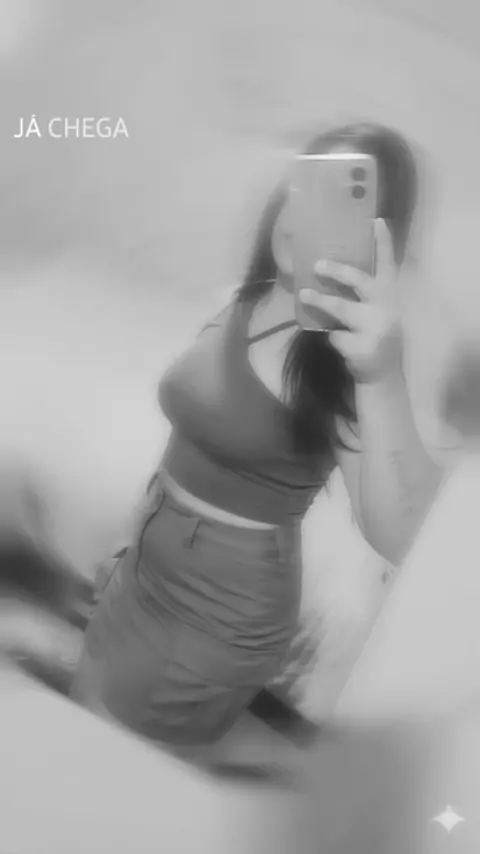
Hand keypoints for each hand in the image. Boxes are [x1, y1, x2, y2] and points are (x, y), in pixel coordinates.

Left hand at [299, 219, 403, 383]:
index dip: (383, 242)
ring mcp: (376, 328)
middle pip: (360, 282)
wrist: (382, 376)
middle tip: (317, 264)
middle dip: (338, 271)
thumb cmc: (375, 336)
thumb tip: (330, 271)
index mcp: (390, 295)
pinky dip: (332, 337)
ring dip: (320, 300)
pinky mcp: (363, 346)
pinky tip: (339, 343)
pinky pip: (335, 335)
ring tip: (304, 293)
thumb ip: (365, 296)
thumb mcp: (378, 312)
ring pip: (341, 309)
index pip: (388, 264)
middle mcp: (386, 307)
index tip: (375, 220)